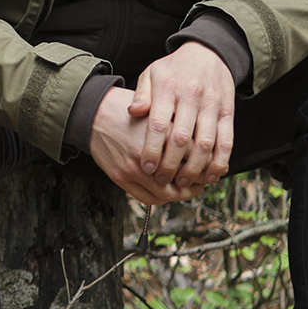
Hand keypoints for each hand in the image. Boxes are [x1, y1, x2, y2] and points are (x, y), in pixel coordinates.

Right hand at [87, 88, 208, 206]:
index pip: (194, 157)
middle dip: (196, 183)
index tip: (213, 167)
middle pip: (182, 179)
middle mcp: (149, 152)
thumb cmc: (127, 110)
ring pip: (165, 194)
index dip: (207, 165)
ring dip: (180, 195)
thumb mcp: (158, 110)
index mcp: (162, 132)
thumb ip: (179, 127)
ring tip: (186, 189)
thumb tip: (204, 145)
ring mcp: (133, 168)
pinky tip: (166, 192)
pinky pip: (146, 198)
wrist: (94, 113)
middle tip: (203, 182)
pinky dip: (160, 199)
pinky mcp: (121, 176)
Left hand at [127, 41, 235, 188]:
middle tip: (162, 180)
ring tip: (183, 182)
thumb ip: (141, 94)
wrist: (208, 52)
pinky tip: (210, 176)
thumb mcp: (152, 73)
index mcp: (168, 88)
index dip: (152, 149)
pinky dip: (220, 161)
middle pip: (181, 138)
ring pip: (205, 143)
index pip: (158, 124)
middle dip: (171, 164)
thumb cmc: (174, 69)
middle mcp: (191, 97)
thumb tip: (132, 112)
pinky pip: (226, 140)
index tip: (145, 167)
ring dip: (195, 168)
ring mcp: (212, 105)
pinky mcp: (227, 112)